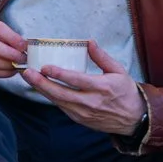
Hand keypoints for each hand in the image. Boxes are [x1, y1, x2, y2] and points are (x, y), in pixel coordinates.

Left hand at [24, 41, 148, 135]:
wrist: (133, 119)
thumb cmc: (126, 92)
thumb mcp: (118, 71)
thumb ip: (102, 57)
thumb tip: (88, 42)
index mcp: (102, 87)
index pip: (77, 80)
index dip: (59, 74)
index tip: (45, 67)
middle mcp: (91, 102)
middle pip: (61, 93)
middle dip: (42, 83)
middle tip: (28, 73)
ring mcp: (84, 113)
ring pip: (58, 101)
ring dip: (42, 90)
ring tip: (29, 78)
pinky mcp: (80, 119)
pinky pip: (62, 107)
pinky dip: (51, 97)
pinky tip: (42, 87)